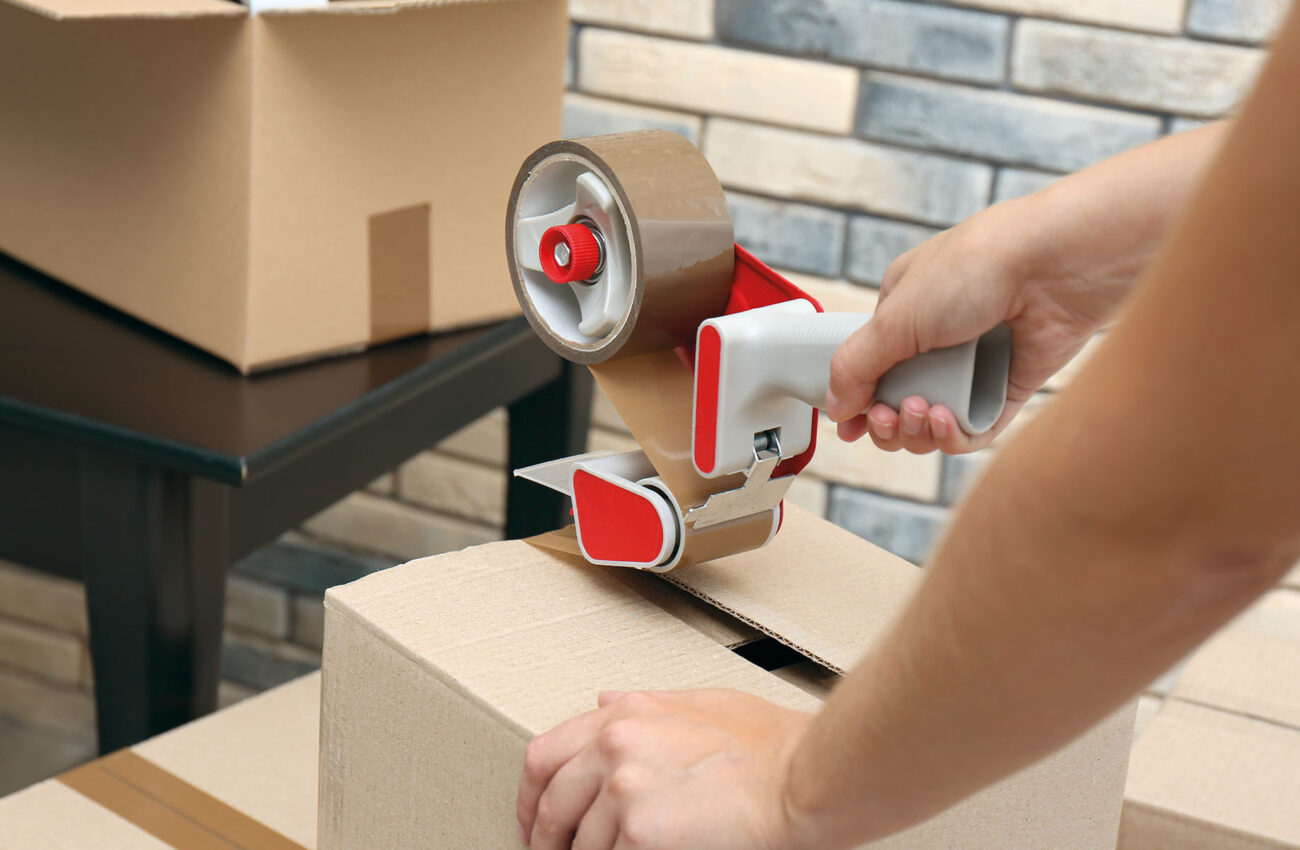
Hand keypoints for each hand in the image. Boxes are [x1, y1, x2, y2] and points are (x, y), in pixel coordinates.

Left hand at [516, 689, 817, 849]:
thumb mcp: (701, 703)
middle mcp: (615, 743)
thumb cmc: (771, 748)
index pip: (545, 754)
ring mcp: (623, 786)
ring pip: (577, 842)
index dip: (532, 795)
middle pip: (550, 801)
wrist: (804, 778)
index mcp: (626, 713)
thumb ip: (644, 706)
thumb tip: (602, 702)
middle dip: (545, 837)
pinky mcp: (638, 830)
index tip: (534, 818)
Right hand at [824, 194, 1125, 454]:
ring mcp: (974, 364)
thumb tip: (835, 407)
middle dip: (887, 420)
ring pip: (933, 423)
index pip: (870, 367)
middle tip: (888, 417)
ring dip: (919, 430)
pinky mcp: (1009, 387)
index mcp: (904, 310)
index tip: (849, 427)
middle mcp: (938, 338)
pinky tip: (948, 423)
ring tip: (924, 412)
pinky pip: (974, 429)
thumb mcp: (895, 317)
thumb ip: (855, 366)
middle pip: (898, 402)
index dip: (857, 401)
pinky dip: (955, 437)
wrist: (1053, 266)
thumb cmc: (975, 268)